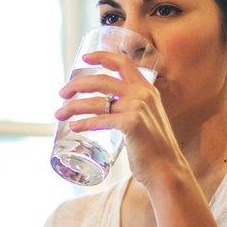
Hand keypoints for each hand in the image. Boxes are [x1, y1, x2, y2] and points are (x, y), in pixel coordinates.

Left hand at [55, 50, 187, 188]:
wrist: (167, 170)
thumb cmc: (154, 149)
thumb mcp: (147, 119)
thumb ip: (132, 109)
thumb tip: (108, 108)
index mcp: (147, 89)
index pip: (123, 63)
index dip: (102, 56)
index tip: (84, 58)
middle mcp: (143, 94)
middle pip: (101, 81)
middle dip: (76, 85)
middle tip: (62, 94)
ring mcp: (138, 108)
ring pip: (96, 102)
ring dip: (73, 107)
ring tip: (59, 114)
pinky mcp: (132, 124)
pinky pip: (100, 120)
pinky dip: (84, 123)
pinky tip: (74, 127)